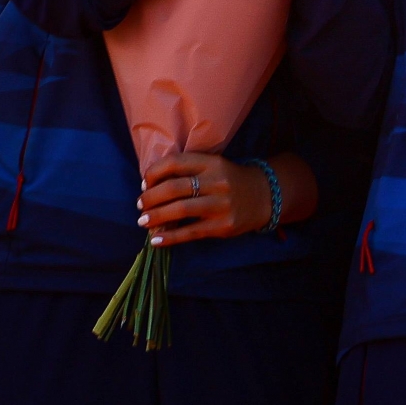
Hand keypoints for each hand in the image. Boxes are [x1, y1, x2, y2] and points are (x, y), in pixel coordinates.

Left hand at [139, 151, 293, 244]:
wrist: (265, 196)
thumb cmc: (230, 181)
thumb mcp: (214, 167)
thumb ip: (188, 172)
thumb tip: (150, 188)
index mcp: (211, 163)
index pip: (175, 163)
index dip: (153, 173)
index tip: (144, 184)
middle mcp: (217, 181)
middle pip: (174, 188)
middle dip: (151, 198)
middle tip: (141, 206)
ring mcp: (221, 204)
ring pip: (180, 210)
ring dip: (156, 217)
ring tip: (143, 222)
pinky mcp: (223, 225)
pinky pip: (191, 232)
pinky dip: (170, 238)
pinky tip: (156, 241)